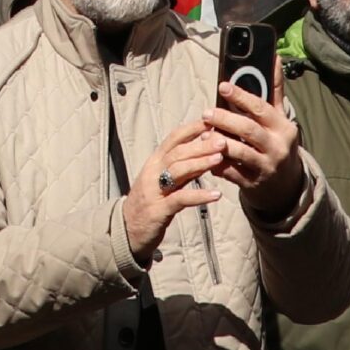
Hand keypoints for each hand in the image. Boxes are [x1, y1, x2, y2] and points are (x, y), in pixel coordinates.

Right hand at [123, 119, 224, 261]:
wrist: (127, 229)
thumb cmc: (151, 201)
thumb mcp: (165, 180)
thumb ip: (183, 166)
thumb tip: (207, 150)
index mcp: (155, 162)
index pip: (173, 139)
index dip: (192, 128)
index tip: (213, 120)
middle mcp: (153, 172)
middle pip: (178, 153)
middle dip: (201, 145)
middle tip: (223, 139)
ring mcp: (155, 190)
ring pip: (178, 171)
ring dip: (200, 163)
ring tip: (220, 158)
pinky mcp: (159, 210)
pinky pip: (181, 199)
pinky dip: (199, 195)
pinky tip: (216, 195)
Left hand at [201, 81, 306, 215]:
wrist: (286, 184)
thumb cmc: (278, 142)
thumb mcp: (280, 118)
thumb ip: (274, 90)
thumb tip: (274, 58)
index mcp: (283, 127)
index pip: (261, 108)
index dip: (241, 96)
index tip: (223, 86)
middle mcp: (277, 146)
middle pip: (248, 130)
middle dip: (225, 120)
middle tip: (206, 113)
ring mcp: (266, 166)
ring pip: (240, 152)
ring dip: (219, 143)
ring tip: (204, 135)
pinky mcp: (253, 183)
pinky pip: (231, 173)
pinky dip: (217, 164)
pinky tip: (207, 157)